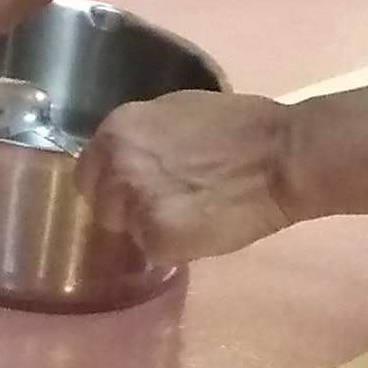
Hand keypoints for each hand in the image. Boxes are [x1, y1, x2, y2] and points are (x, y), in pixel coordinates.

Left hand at [84, 91, 305, 268]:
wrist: (279, 157)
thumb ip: (141, 139)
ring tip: (191, 217)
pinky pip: (155, 253)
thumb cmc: (238, 129)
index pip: (88, 171)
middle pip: (102, 204)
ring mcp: (133, 204)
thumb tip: (128, 160)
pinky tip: (203, 230)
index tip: (135, 190)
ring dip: (151, 230)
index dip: (111, 184)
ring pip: (127, 231)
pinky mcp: (156, 238)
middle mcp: (115, 166)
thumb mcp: (174, 114)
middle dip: (128, 209)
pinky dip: (176, 249)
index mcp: (117, 131)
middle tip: (169, 205)